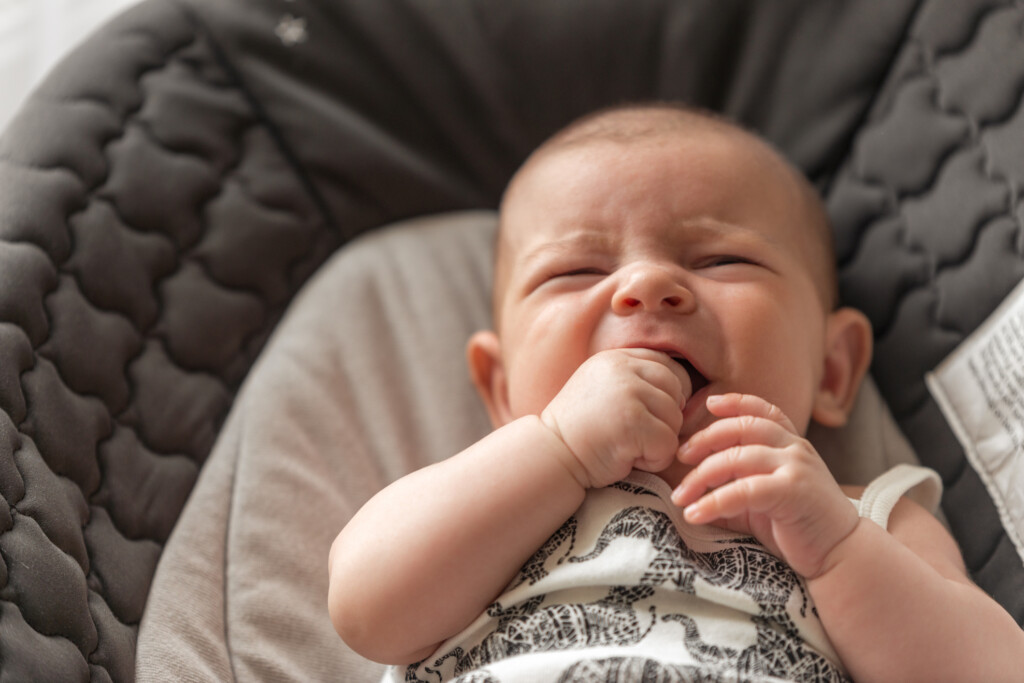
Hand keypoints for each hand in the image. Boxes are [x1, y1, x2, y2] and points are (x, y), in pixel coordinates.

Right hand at [540, 348, 691, 489]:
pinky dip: (653, 460)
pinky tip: (627, 458)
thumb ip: (635, 381)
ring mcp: (629, 393)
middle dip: (665, 419)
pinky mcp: (633, 422)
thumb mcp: (604, 390)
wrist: (550, 455)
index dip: (669, 395)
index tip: (649, 416)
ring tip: (626, 446)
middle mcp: (624, 368)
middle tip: (635, 435)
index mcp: (617, 357)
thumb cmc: (580, 431)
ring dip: (657, 442)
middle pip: (677, 390)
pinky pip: (668, 444)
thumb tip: (684, 394)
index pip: (668, 367)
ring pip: (675, 419)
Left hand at [671, 393, 858, 578]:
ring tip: (680, 497)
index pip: (762, 410)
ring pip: (737, 457)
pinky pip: (743, 490)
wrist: (840, 554)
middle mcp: (795, 448)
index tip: (708, 403)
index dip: (735, 402)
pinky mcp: (793, 491)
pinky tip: (694, 514)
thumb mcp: (761, 498)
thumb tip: (690, 489)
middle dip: (704, 440)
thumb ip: (733, 485)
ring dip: (700, 477)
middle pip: (741, 429)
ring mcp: (796, 467)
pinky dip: (714, 501)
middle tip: (679, 457)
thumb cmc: (798, 526)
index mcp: (790, 443)